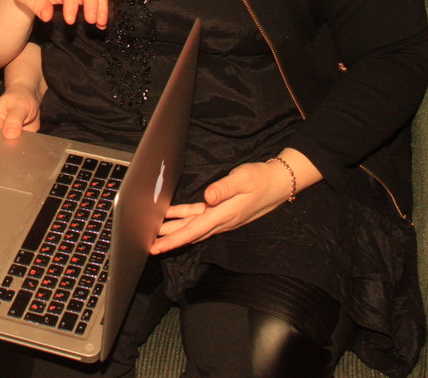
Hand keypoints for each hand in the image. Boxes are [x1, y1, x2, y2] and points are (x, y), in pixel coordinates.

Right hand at [0, 86, 40, 166]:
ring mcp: (8, 140)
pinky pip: (17, 154)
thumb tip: (9, 134)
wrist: (29, 97)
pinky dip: (18, 162)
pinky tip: (21, 170)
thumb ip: (14, 119)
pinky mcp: (18, 144)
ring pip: (4, 155)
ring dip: (5, 165)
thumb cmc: (20, 99)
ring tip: (5, 178)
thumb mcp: (18, 106)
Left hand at [149, 159, 296, 254]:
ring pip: (192, 227)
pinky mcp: (222, 212)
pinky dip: (184, 217)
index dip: (173, 240)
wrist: (278, 183)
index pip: (192, 230)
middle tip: (148, 246)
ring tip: (155, 232)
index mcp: (223, 214)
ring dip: (174, 230)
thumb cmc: (261, 179)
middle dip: (169, 240)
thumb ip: (224, 188)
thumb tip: (208, 198)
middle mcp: (220, 220)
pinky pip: (199, 218)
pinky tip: (172, 214)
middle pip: (189, 233)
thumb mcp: (243, 179)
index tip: (157, 247)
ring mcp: (221, 218)